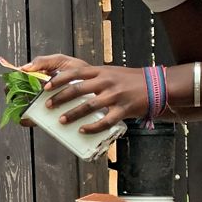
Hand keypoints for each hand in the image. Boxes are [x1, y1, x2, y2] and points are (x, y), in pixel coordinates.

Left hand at [22, 54, 149, 132]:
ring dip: (73, 114)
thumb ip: (92, 78)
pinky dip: (92, 127)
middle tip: (48, 106)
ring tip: (61, 120)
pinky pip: (105, 121)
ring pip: (89, 106)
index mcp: (100, 71)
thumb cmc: (129, 80)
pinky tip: (83, 130)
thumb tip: (69, 87)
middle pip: (78, 89)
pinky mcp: (123, 109)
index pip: (75, 73)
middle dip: (60, 98)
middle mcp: (106, 82)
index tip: (46, 87)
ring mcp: (115, 96)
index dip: (58, 80)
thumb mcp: (110, 72)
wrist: (155, 85)